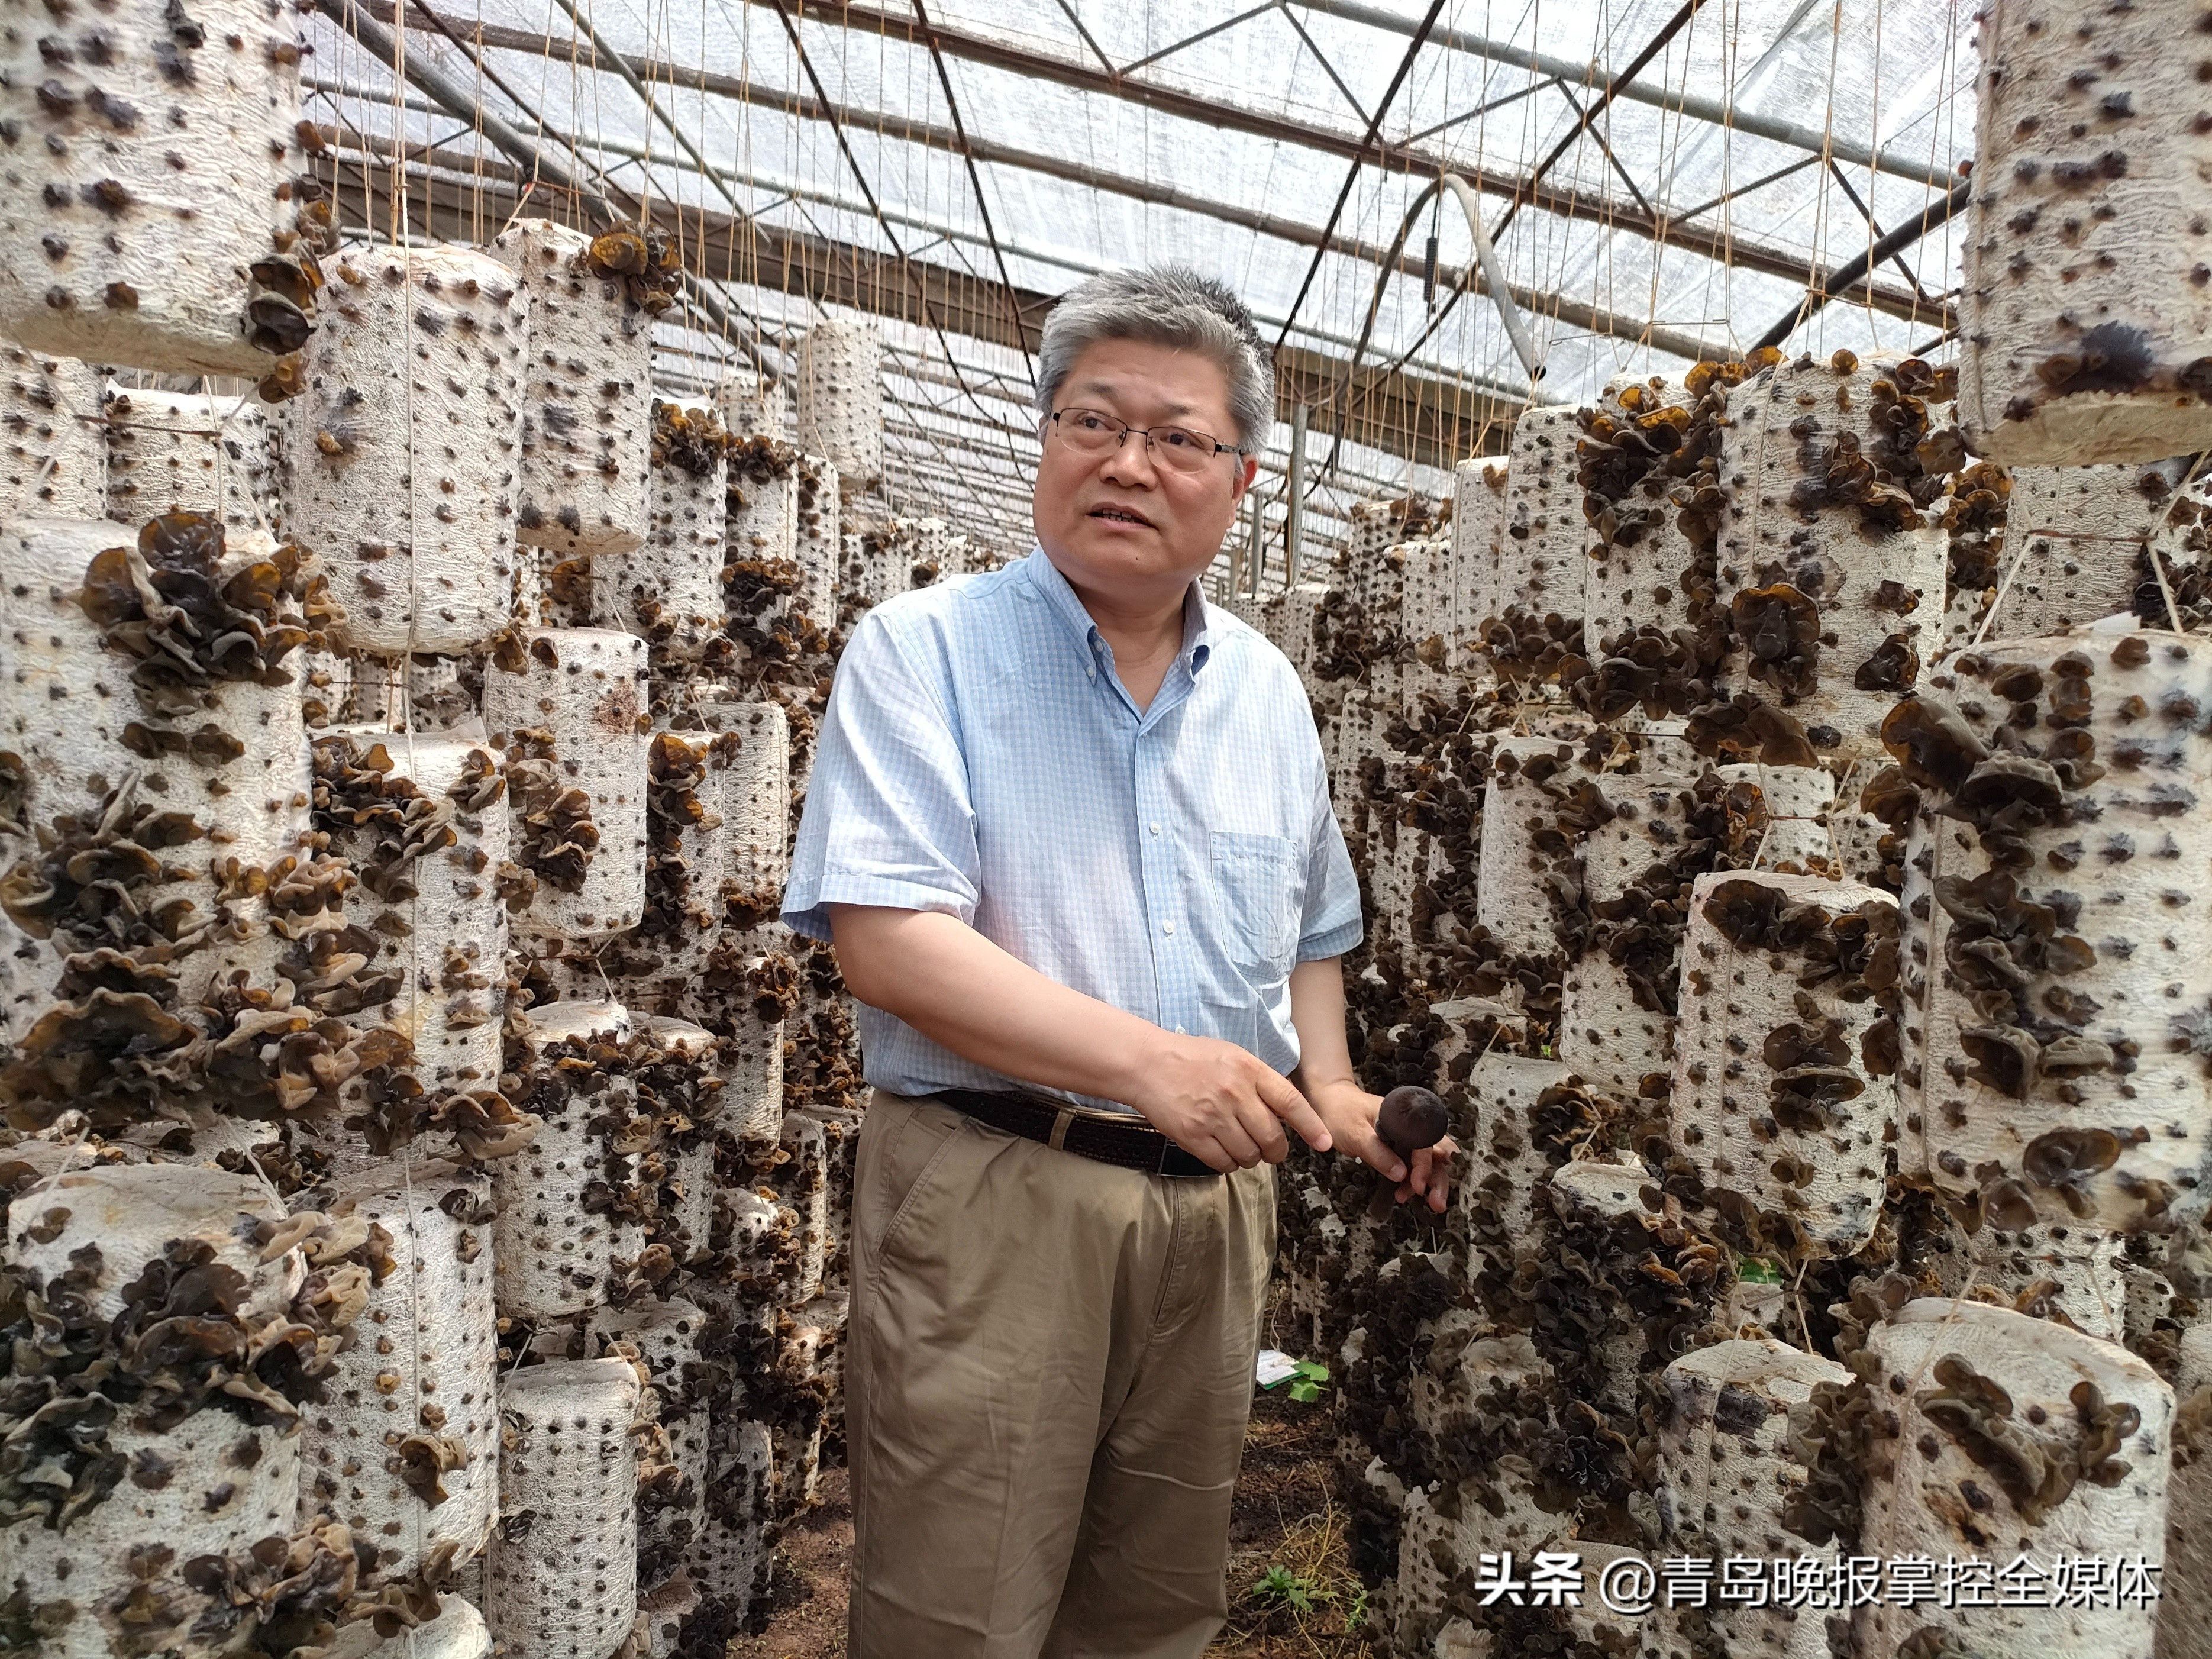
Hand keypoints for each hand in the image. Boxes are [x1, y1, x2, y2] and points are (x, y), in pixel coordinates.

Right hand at [1126, 1034, 1333, 1171]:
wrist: (1147, 1064)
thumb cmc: (1192, 1059)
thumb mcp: (1234, 1056)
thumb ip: (1260, 1082)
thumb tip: (1286, 1113)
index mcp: (1249, 1070)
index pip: (1291, 1103)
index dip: (1312, 1126)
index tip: (1325, 1143)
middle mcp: (1235, 1094)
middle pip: (1272, 1138)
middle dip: (1275, 1151)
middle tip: (1269, 1149)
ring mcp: (1213, 1117)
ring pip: (1249, 1156)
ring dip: (1250, 1158)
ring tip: (1238, 1144)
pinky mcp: (1193, 1136)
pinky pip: (1224, 1164)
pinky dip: (1228, 1164)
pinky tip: (1220, 1150)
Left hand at [1306, 1080, 1454, 1212]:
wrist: (1331, 1102)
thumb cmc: (1341, 1112)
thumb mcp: (1355, 1133)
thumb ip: (1377, 1153)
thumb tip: (1401, 1174)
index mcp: (1404, 1117)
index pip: (1424, 1143)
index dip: (1424, 1166)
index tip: (1418, 1186)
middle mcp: (1409, 1127)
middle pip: (1435, 1153)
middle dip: (1439, 1179)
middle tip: (1438, 1203)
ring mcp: (1405, 1137)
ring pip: (1427, 1161)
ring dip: (1429, 1182)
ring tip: (1429, 1204)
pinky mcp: (1397, 1147)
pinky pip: (1411, 1164)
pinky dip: (1413, 1180)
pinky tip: (1405, 1193)